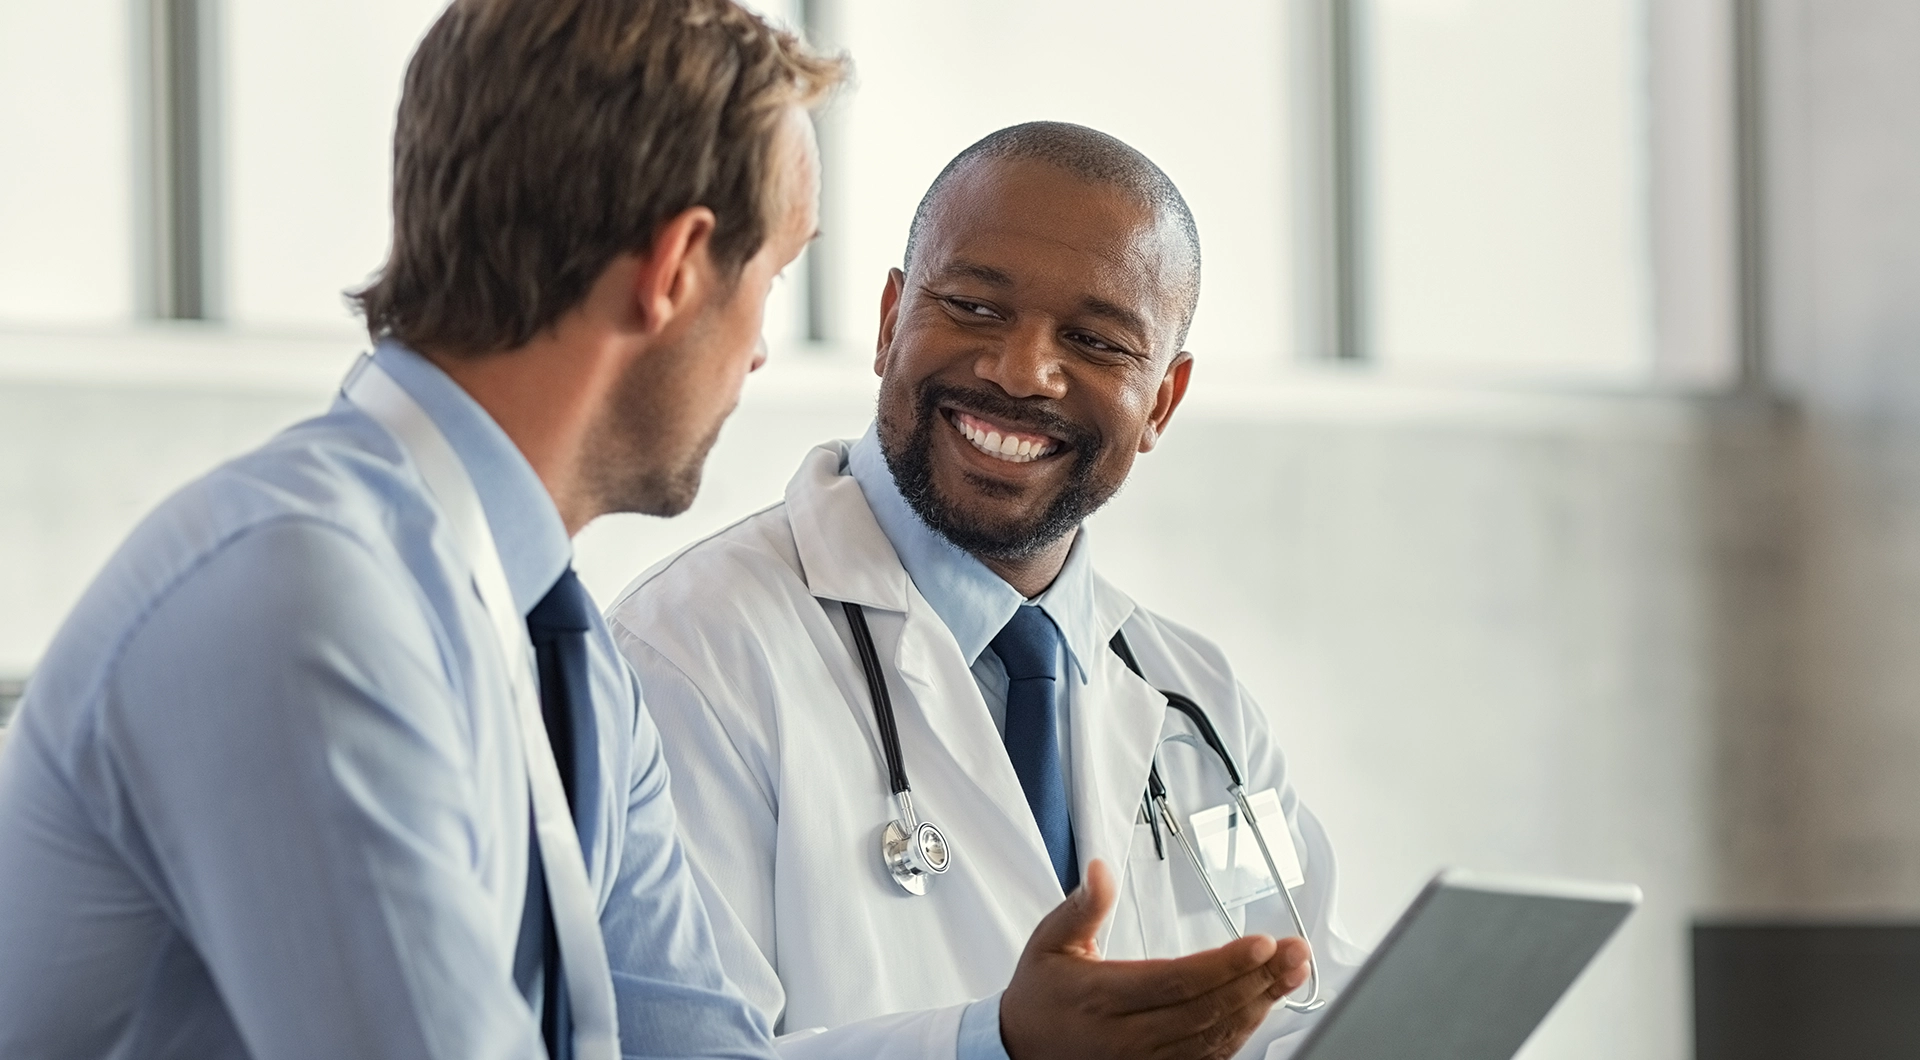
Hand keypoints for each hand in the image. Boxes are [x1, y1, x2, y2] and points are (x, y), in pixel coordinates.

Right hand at [999, 860, 1311, 1059]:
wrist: (1020, 1050)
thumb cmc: (1040, 995)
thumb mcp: (1049, 941)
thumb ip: (1082, 906)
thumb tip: (1100, 870)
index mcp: (1103, 997)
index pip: (1176, 981)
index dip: (1224, 964)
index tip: (1262, 943)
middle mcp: (1128, 1037)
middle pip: (1206, 1010)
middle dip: (1258, 980)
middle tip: (1296, 953)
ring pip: (1215, 1038)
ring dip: (1260, 1005)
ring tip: (1292, 973)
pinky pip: (1209, 1057)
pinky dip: (1242, 1032)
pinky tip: (1263, 1004)